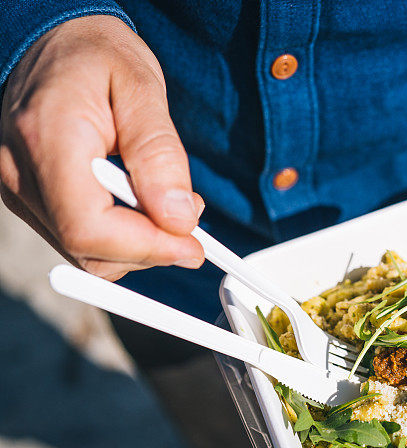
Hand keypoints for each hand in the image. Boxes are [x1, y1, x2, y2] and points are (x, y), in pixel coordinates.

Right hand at [0, 15, 203, 281]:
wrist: (55, 40)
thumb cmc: (99, 57)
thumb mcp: (142, 90)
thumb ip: (160, 155)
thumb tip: (179, 219)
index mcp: (47, 139)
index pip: (88, 227)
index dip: (146, 248)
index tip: (193, 244)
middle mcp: (20, 171)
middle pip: (86, 249)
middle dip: (149, 248)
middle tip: (190, 216)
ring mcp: (17, 187)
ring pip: (83, 252)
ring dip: (137, 244)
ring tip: (167, 202)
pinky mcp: (27, 196)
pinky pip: (76, 237)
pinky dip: (118, 236)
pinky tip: (140, 204)